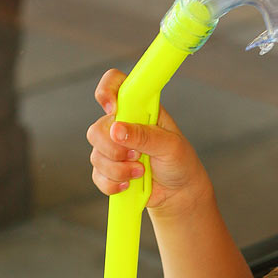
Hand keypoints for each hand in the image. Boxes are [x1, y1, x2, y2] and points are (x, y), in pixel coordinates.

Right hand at [87, 68, 211, 214]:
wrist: (180, 193)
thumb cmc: (180, 162)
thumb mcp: (170, 146)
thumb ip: (145, 136)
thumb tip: (116, 130)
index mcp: (139, 109)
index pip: (114, 85)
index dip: (107, 91)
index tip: (112, 109)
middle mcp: (122, 125)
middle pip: (97, 129)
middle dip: (114, 148)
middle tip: (137, 156)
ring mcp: (113, 148)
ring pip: (96, 156)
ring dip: (119, 170)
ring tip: (141, 172)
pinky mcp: (109, 171)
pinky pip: (98, 176)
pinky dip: (113, 184)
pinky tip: (129, 184)